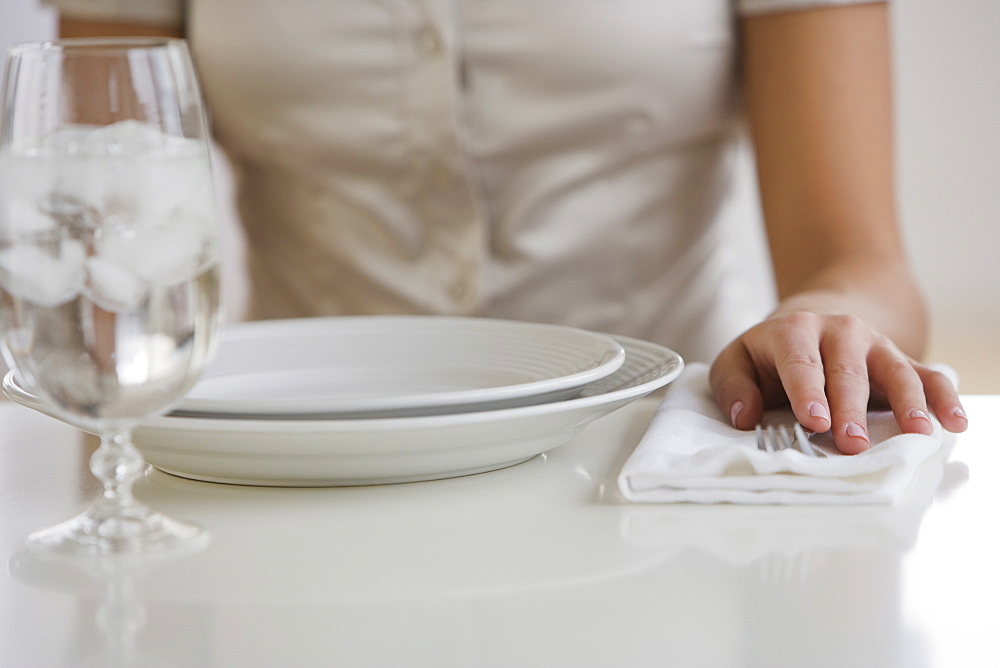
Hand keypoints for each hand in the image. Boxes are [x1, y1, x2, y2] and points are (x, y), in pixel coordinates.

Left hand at [709, 311, 967, 453]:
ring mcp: (874, 345)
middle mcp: (839, 332)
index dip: (807, 391)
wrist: (810, 325)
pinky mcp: (899, 361)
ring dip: (907, 403)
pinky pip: (928, 375)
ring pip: (895, 371)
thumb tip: (743, 418)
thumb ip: (733, 387)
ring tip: (916, 433)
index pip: (801, 362)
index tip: (813, 420)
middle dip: (851, 408)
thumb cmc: (768, 357)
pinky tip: (955, 422)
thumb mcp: (736, 363)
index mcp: (793, 331)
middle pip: (848, 371)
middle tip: (852, 443)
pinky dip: (944, 397)